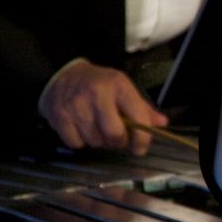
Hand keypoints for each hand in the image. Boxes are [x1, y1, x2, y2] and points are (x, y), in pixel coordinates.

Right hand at [37, 59, 165, 153]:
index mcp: (118, 85)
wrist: (63, 73)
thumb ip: (142, 107)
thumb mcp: (122, 87)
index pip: (138, 117)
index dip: (142, 139)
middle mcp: (97, 94)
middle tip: (116, 137)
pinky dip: (80, 142)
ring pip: (95, 141)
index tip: (140, 148)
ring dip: (99, 141)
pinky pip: (76, 143)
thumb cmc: (97, 83)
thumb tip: (161, 123)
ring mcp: (76, 105)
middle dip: (118, 142)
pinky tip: (81, 129)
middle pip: (114, 135)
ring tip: (97, 128)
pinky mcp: (60, 116)